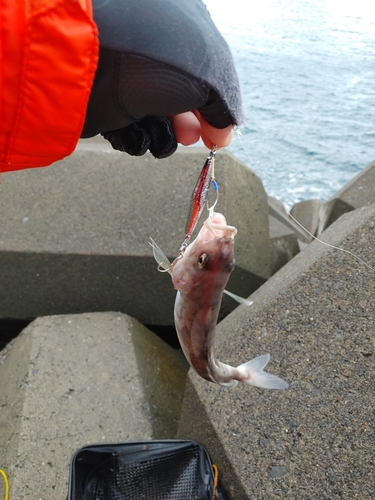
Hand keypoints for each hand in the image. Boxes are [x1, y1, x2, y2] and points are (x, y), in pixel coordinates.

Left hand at [85, 0, 241, 157]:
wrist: (91, 66)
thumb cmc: (157, 61)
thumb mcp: (210, 79)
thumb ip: (224, 107)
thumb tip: (224, 134)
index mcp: (184, 34)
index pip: (207, 78)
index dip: (214, 109)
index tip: (217, 133)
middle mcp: (157, 55)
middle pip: (184, 103)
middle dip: (188, 125)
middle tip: (189, 136)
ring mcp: (132, 79)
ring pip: (159, 120)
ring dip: (164, 135)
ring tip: (161, 133)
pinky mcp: (110, 103)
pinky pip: (132, 129)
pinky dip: (138, 137)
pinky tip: (136, 132)